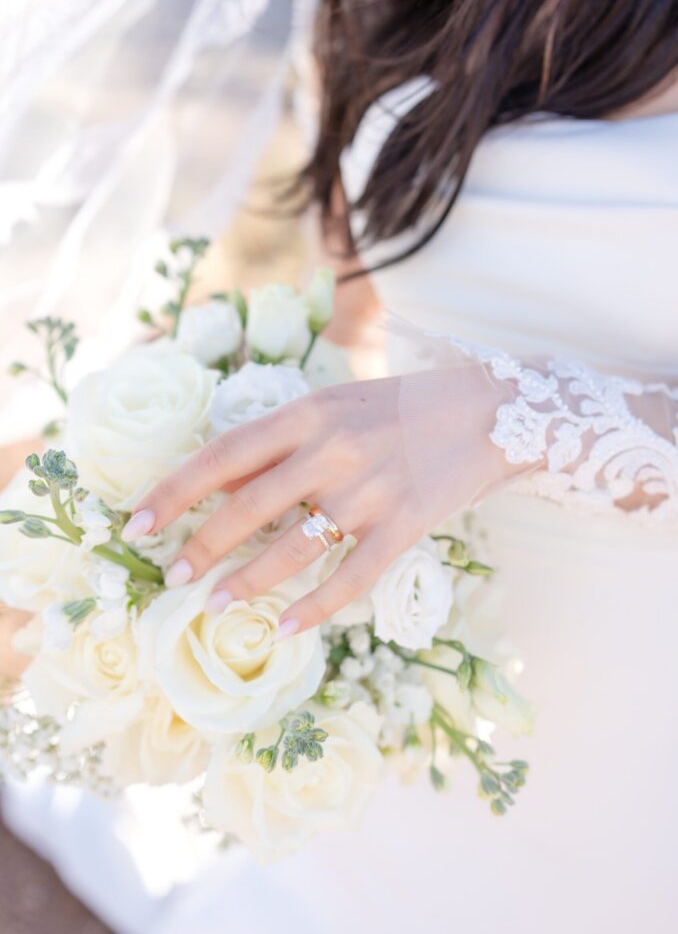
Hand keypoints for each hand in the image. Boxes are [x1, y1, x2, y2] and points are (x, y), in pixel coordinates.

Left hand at [123, 368, 518, 636]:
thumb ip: (286, 440)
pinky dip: (316, 608)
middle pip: (247, 507)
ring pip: (293, 548)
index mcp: (309, 412)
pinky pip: (352, 577)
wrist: (492, 410)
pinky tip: (286, 629)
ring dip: (248, 583)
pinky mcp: (406, 525)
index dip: (173, 492)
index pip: (223, 455)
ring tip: (215, 606)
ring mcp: (371, 490)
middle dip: (201, 546)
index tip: (136, 523)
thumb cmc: (404, 406)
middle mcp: (333, 449)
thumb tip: (222, 482)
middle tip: (172, 576)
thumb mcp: (337, 404)